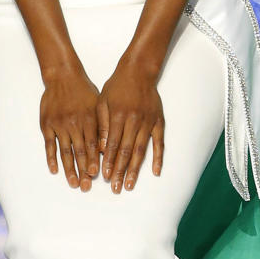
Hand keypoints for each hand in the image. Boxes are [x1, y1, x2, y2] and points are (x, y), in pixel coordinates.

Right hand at [40, 65, 100, 189]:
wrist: (63, 76)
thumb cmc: (84, 91)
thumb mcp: (98, 105)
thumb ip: (102, 126)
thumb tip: (106, 147)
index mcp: (89, 120)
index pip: (93, 146)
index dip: (95, 162)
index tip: (97, 176)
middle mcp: (74, 124)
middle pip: (80, 152)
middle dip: (83, 171)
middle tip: (85, 187)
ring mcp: (59, 125)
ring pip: (65, 151)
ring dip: (69, 169)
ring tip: (72, 183)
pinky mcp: (47, 124)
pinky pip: (49, 145)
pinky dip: (51, 158)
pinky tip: (54, 170)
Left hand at [98, 59, 164, 192]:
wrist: (138, 71)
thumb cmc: (117, 86)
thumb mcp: (102, 102)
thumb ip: (102, 125)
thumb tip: (100, 148)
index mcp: (118, 117)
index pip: (112, 145)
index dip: (109, 162)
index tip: (105, 176)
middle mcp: (134, 121)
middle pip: (126, 152)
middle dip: (120, 171)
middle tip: (116, 187)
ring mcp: (148, 123)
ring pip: (141, 151)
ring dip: (135, 169)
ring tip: (130, 184)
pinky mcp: (158, 122)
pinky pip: (159, 143)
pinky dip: (158, 158)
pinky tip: (156, 172)